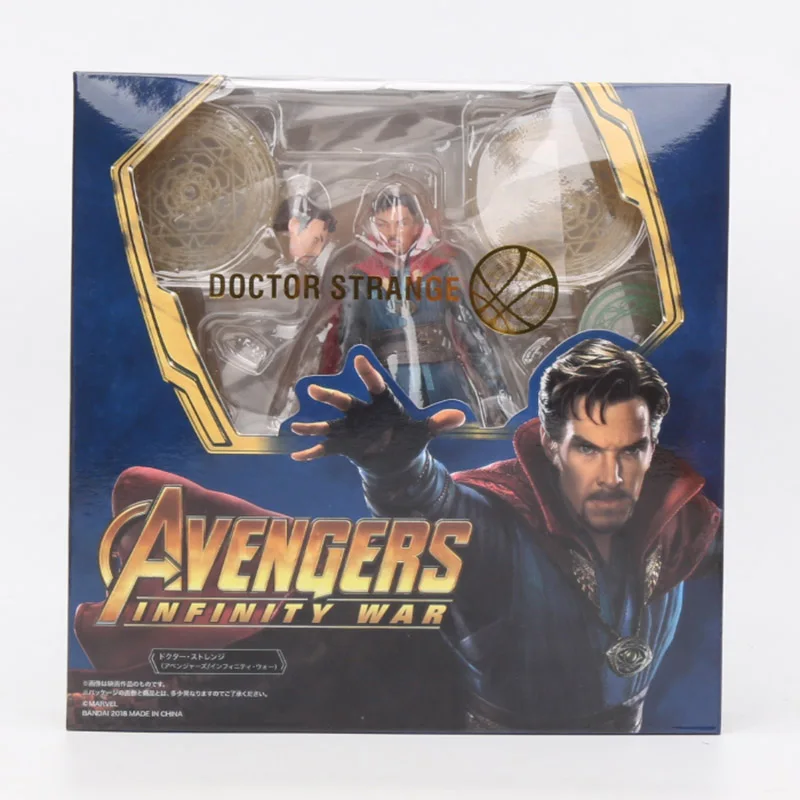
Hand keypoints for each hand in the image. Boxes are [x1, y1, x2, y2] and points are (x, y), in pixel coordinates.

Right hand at [291, 355, 465, 471]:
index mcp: (382, 404)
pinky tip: (297, 457)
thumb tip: (461, 417)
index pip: (375, 385)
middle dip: (330, 397)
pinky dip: (312, 453)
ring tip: (296, 426)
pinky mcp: (344, 447)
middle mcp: (362, 414)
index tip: (358, 360)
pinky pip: (325, 450)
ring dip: (312, 426)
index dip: (367, 373)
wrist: (397, 458)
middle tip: (313, 389)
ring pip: (329, 426)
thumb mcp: (424, 431)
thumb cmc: (408, 437)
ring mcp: (350, 430)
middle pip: (345, 403)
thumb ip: (438, 422)